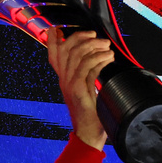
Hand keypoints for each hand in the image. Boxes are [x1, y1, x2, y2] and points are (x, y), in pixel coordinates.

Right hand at [46, 30, 115, 150]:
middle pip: (66, 49)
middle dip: (80, 38)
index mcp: (64, 79)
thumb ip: (86, 76)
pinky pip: (88, 68)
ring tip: (107, 47)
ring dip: (94, 47)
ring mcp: (70, 85)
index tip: (57, 28)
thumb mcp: (86, 91)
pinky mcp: (78, 91)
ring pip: (77, 56)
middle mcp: (64, 80)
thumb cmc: (91, 114)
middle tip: (96, 37)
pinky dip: (99, 59)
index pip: (53, 55)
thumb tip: (96, 61)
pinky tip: (108, 58)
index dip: (53, 40)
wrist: (88, 135)